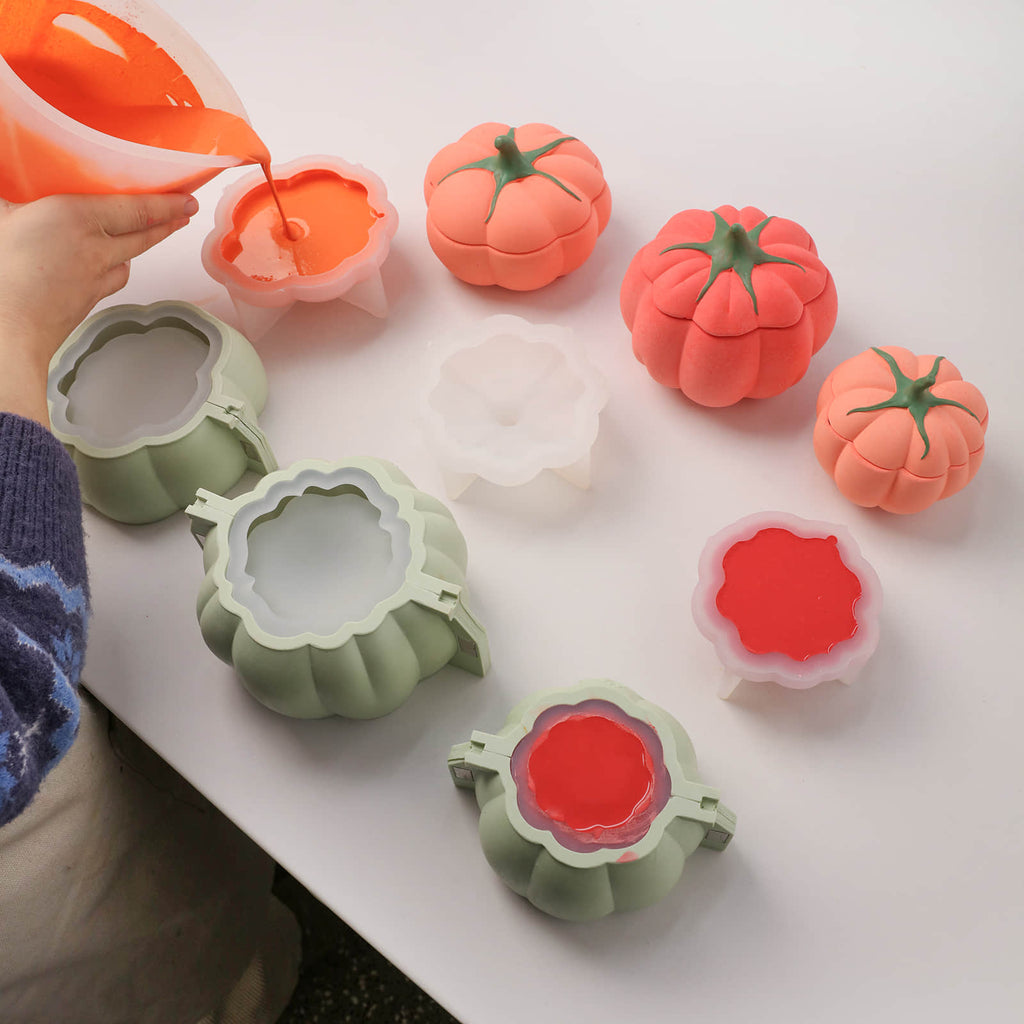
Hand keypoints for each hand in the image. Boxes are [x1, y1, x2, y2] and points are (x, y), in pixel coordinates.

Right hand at [0, 192, 197, 424]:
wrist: (4, 330)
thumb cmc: (1, 273)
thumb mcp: (3, 218)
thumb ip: (17, 203)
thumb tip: (17, 198)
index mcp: (75, 217)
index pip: (137, 208)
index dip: (167, 204)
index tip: (186, 198)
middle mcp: (94, 247)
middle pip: (143, 235)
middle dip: (169, 223)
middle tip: (184, 212)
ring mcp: (96, 278)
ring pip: (130, 259)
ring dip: (142, 247)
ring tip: (149, 235)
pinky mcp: (90, 301)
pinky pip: (113, 280)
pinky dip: (117, 270)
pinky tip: (111, 266)